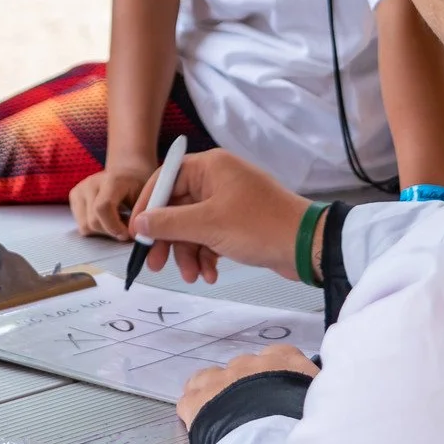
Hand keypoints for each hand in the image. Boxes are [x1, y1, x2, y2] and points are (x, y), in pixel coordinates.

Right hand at [69, 160, 155, 240]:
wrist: (127, 173)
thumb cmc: (137, 187)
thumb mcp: (146, 199)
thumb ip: (140, 216)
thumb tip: (134, 234)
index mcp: (111, 180)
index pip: (102, 207)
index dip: (114, 226)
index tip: (126, 234)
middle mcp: (91, 183)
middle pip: (93, 221)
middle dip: (110, 232)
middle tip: (125, 229)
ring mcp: (80, 189)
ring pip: (85, 226)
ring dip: (102, 232)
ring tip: (115, 223)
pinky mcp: (74, 196)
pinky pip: (80, 225)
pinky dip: (94, 229)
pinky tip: (105, 220)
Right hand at [128, 150, 310, 284]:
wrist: (307, 247)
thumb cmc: (259, 226)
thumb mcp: (208, 225)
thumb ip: (169, 223)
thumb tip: (138, 223)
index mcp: (210, 166)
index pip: (165, 178)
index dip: (148, 206)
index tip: (136, 232)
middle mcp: (217, 179)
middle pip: (177, 206)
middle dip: (168, 238)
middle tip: (156, 264)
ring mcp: (229, 201)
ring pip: (193, 226)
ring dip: (188, 252)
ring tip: (192, 276)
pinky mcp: (238, 222)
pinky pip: (210, 236)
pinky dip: (206, 255)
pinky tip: (210, 274)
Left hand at [176, 344, 317, 426]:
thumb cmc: (303, 424)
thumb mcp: (322, 405)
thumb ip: (317, 394)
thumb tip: (324, 396)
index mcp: (284, 361)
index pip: (283, 357)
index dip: (280, 374)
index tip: (281, 391)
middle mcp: (250, 364)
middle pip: (246, 370)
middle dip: (249, 387)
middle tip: (256, 413)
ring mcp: (219, 380)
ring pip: (213, 378)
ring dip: (218, 393)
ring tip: (226, 416)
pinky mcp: (196, 401)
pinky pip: (190, 399)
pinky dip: (195, 409)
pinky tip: (201, 422)